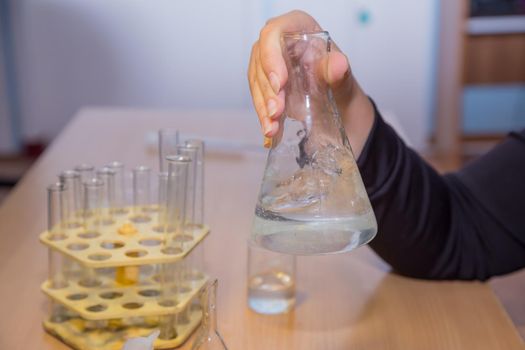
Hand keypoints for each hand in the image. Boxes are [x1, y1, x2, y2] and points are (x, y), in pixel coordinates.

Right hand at [247, 10, 374, 156]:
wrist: (339, 106)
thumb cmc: (339, 83)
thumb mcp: (344, 79)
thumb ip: (339, 72)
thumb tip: (337, 65)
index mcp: (298, 29)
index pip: (275, 32)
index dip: (271, 56)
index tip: (279, 82)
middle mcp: (279, 45)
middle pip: (260, 61)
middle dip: (266, 89)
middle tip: (276, 111)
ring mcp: (269, 66)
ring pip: (256, 82)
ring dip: (262, 106)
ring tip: (272, 127)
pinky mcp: (265, 87)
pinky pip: (258, 98)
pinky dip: (263, 116)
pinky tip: (270, 130)